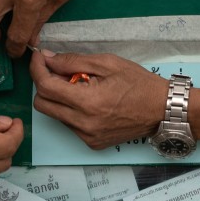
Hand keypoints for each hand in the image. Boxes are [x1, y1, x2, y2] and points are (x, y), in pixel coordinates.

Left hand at [30, 50, 166, 149]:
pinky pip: (69, 125)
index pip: (46, 87)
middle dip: (44, 84)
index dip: (37, 69)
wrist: (162, 110)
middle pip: (42, 104)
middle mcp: (84, 124)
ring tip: (79, 85)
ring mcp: (87, 137)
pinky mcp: (92, 143)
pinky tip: (89, 100)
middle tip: (58, 70)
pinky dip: (71, 110)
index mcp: (88, 102)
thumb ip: (73, 61)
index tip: (39, 56)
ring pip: (54, 115)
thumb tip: (47, 59)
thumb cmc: (139, 83)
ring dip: (58, 98)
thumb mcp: (107, 63)